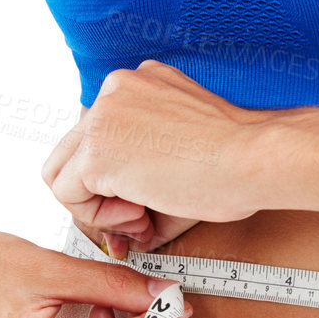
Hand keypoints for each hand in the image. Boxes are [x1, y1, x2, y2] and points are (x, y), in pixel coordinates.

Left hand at [40, 60, 270, 252]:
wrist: (254, 159)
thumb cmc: (237, 163)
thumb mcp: (180, 163)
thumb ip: (143, 186)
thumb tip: (125, 232)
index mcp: (139, 85)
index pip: (99, 136)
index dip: (115, 179)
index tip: (148, 200)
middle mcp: (115, 90)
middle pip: (73, 151)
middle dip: (98, 192)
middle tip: (139, 214)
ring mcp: (102, 116)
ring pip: (64, 171)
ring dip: (97, 204)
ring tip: (142, 213)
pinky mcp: (97, 150)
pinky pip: (67, 193)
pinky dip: (97, 216)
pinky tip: (139, 213)